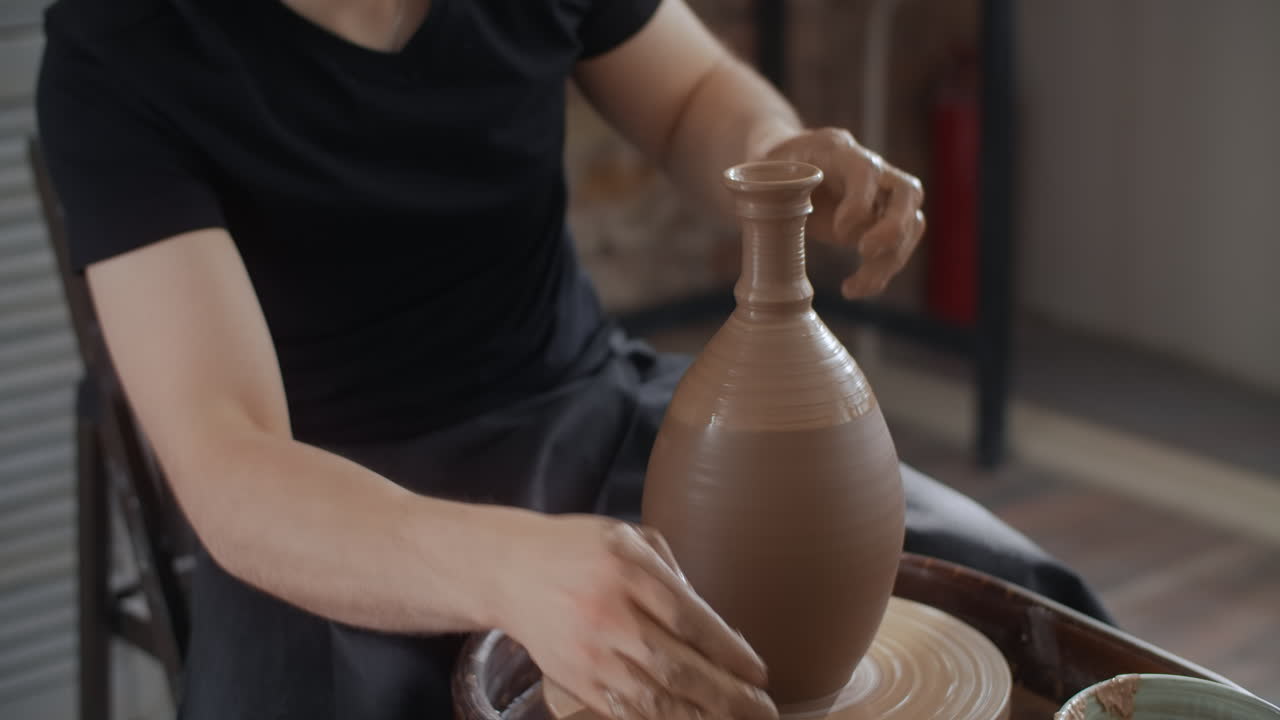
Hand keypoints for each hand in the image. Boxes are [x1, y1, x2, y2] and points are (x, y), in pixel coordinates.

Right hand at [496, 514, 776, 719]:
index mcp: (627, 571)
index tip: (758, 672)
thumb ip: (670, 572)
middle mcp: (609, 615)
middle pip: (677, 666)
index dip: (729, 651)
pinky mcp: (575, 679)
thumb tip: (711, 623)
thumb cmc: (577, 549)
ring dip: (699, 716)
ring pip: (653, 698)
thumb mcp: (627, 537)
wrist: (508, 570)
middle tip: (762, 710)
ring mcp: (589, 653)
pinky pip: (623, 711)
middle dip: (727, 695)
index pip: (689, 619)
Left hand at [766, 128, 925, 298]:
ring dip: (890, 262)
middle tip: (864, 253)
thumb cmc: (772, 168)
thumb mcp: (761, 169)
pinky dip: (882, 273)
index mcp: (838, 150)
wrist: (786, 164)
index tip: (839, 232)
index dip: (859, 202)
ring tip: (854, 288)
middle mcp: (874, 167)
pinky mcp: (883, 221)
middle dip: (894, 229)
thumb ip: (764, 185)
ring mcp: (884, 194)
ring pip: (913, 224)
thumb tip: (759, 200)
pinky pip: (899, 246)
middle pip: (910, 191)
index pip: (866, 168)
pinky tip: (853, 289)